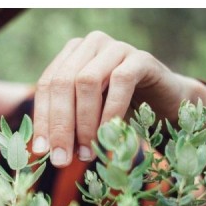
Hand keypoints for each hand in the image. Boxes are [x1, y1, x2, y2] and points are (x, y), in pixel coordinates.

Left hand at [32, 31, 192, 166]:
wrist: (163, 105)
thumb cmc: (119, 112)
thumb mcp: (86, 118)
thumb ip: (66, 125)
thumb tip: (42, 150)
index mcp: (70, 56)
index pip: (47, 86)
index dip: (42, 119)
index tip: (41, 151)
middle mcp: (90, 45)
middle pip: (63, 83)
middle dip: (60, 126)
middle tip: (62, 160)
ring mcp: (115, 48)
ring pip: (87, 81)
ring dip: (84, 123)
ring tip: (86, 153)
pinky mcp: (141, 58)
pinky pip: (121, 82)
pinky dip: (110, 113)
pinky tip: (108, 136)